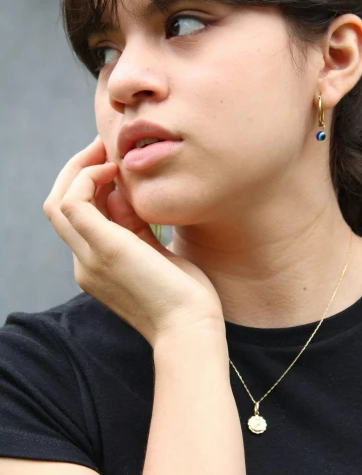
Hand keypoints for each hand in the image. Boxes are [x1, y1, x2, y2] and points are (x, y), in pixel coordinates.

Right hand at [43, 136, 225, 346]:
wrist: (192, 329)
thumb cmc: (187, 297)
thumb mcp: (156, 255)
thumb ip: (136, 228)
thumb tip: (124, 194)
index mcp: (97, 267)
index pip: (77, 218)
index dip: (89, 185)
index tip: (113, 162)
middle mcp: (85, 264)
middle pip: (58, 206)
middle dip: (78, 170)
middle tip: (104, 145)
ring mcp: (89, 258)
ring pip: (57, 202)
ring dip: (79, 168)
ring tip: (107, 151)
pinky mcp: (104, 249)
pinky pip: (73, 202)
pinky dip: (86, 178)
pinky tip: (113, 171)